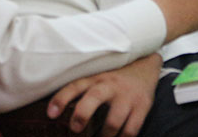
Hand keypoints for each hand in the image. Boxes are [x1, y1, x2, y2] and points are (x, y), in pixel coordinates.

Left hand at [46, 53, 161, 136]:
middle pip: (94, 97)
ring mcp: (127, 97)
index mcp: (96, 78)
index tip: (51, 114)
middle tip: (75, 128)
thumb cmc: (115, 78)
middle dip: (82, 114)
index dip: (61, 99)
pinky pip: (131, 130)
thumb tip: (55, 115)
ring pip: (113, 121)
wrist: (146, 67)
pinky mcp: (142, 106)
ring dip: (103, 136)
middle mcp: (110, 86)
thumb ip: (82, 91)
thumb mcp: (98, 78)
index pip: (75, 86)